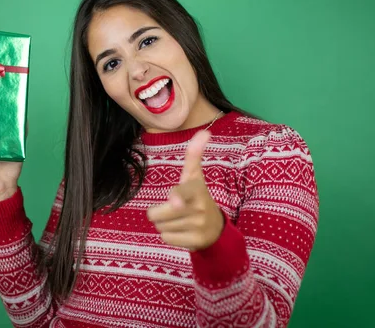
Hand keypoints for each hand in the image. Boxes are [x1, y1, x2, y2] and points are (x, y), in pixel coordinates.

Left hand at [146, 130, 224, 250]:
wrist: (216, 227)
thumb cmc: (197, 197)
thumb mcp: (194, 176)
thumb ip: (194, 155)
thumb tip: (205, 131)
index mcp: (197, 189)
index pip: (184, 191)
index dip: (177, 196)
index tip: (175, 201)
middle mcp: (199, 208)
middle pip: (158, 214)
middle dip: (159, 212)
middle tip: (172, 208)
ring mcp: (198, 226)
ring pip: (161, 227)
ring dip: (164, 224)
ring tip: (179, 219)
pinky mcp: (196, 242)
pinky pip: (166, 239)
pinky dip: (170, 236)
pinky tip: (182, 231)